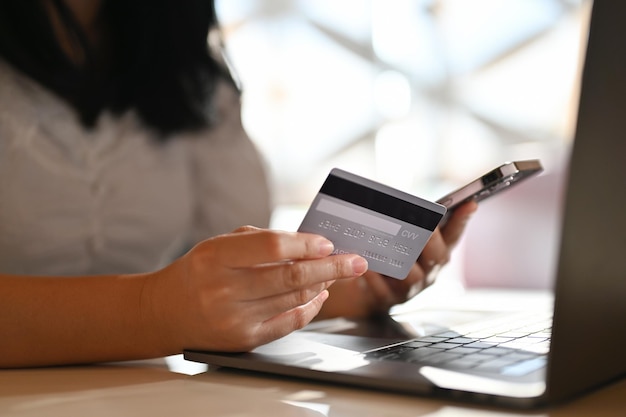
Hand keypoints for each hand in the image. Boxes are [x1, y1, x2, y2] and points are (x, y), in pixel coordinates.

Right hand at [143, 226, 367, 351]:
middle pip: (292, 277)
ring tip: (336, 274)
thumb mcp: (219, 244)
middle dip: (332, 267)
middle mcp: (223, 289)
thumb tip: (309, 244)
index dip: (306, 245)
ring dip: (323, 285)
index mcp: (216, 257)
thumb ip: (260, 240)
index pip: (273, 247)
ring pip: (295, 300)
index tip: (328, 242)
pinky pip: (289, 323)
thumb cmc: (198, 272)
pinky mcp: (244, 339)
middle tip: (355, 261)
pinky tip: (320, 295)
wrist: (166, 311)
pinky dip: (310, 308)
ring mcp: (234, 318)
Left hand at [317, 201, 477, 318]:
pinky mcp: (388, 299)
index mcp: (436, 254)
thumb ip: (409, 224)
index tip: (470, 203)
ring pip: (412, 276)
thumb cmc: (389, 257)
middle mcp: (429, 273)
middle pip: (436, 257)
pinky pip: (382, 289)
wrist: (367, 291)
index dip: (462, 221)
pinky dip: (375, 277)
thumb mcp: (403, 240)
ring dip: (402, 260)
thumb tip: (405, 202)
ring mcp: (410, 289)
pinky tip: (367, 265)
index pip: (454, 236)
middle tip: (426, 224)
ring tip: (391, 243)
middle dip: (432, 239)